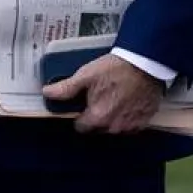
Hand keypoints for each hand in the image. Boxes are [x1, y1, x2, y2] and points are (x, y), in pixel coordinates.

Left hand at [40, 54, 164, 134]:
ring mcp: (130, 127)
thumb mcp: (86, 75)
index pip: (81, 127)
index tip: (84, 104)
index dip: (80, 116)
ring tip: (116, 99)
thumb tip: (46, 93)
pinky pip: (130, 126)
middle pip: (98, 129)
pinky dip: (128, 118)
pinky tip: (129, 103)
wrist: (146, 63)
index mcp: (97, 118)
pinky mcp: (144, 122)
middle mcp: (113, 128)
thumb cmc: (114, 69)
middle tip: (101, 98)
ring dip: (113, 118)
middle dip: (97, 117)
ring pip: (114, 128)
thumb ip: (66, 88)